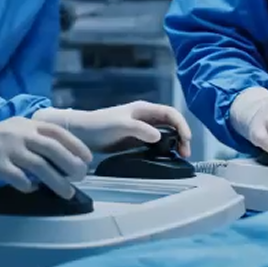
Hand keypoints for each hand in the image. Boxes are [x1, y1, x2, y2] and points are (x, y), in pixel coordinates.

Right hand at [0, 117, 92, 197]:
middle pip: (53, 148)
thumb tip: (58, 157)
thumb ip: (31, 141)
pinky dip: (29, 186)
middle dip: (72, 164)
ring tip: (67, 193)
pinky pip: (19, 178)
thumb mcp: (10, 134)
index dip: (76, 145)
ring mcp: (6, 148)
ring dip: (57, 181)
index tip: (88, 159)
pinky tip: (31, 191)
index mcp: (24, 124)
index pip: (57, 132)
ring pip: (40, 166)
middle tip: (81, 177)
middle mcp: (18, 133)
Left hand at [35, 101, 192, 156]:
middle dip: (182, 136)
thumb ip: (139, 129)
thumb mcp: (120, 125)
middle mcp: (145, 117)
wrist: (81, 133)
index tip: (186, 139)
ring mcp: (141, 129)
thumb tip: (159, 136)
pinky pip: (156, 143)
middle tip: (185, 153)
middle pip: (171, 124)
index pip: (170, 113)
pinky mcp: (136, 140)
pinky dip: (165, 149)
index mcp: (144, 109)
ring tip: (179, 156)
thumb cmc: (99, 124)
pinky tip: (166, 158)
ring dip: (175, 143)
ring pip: (166, 134)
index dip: (182, 125)